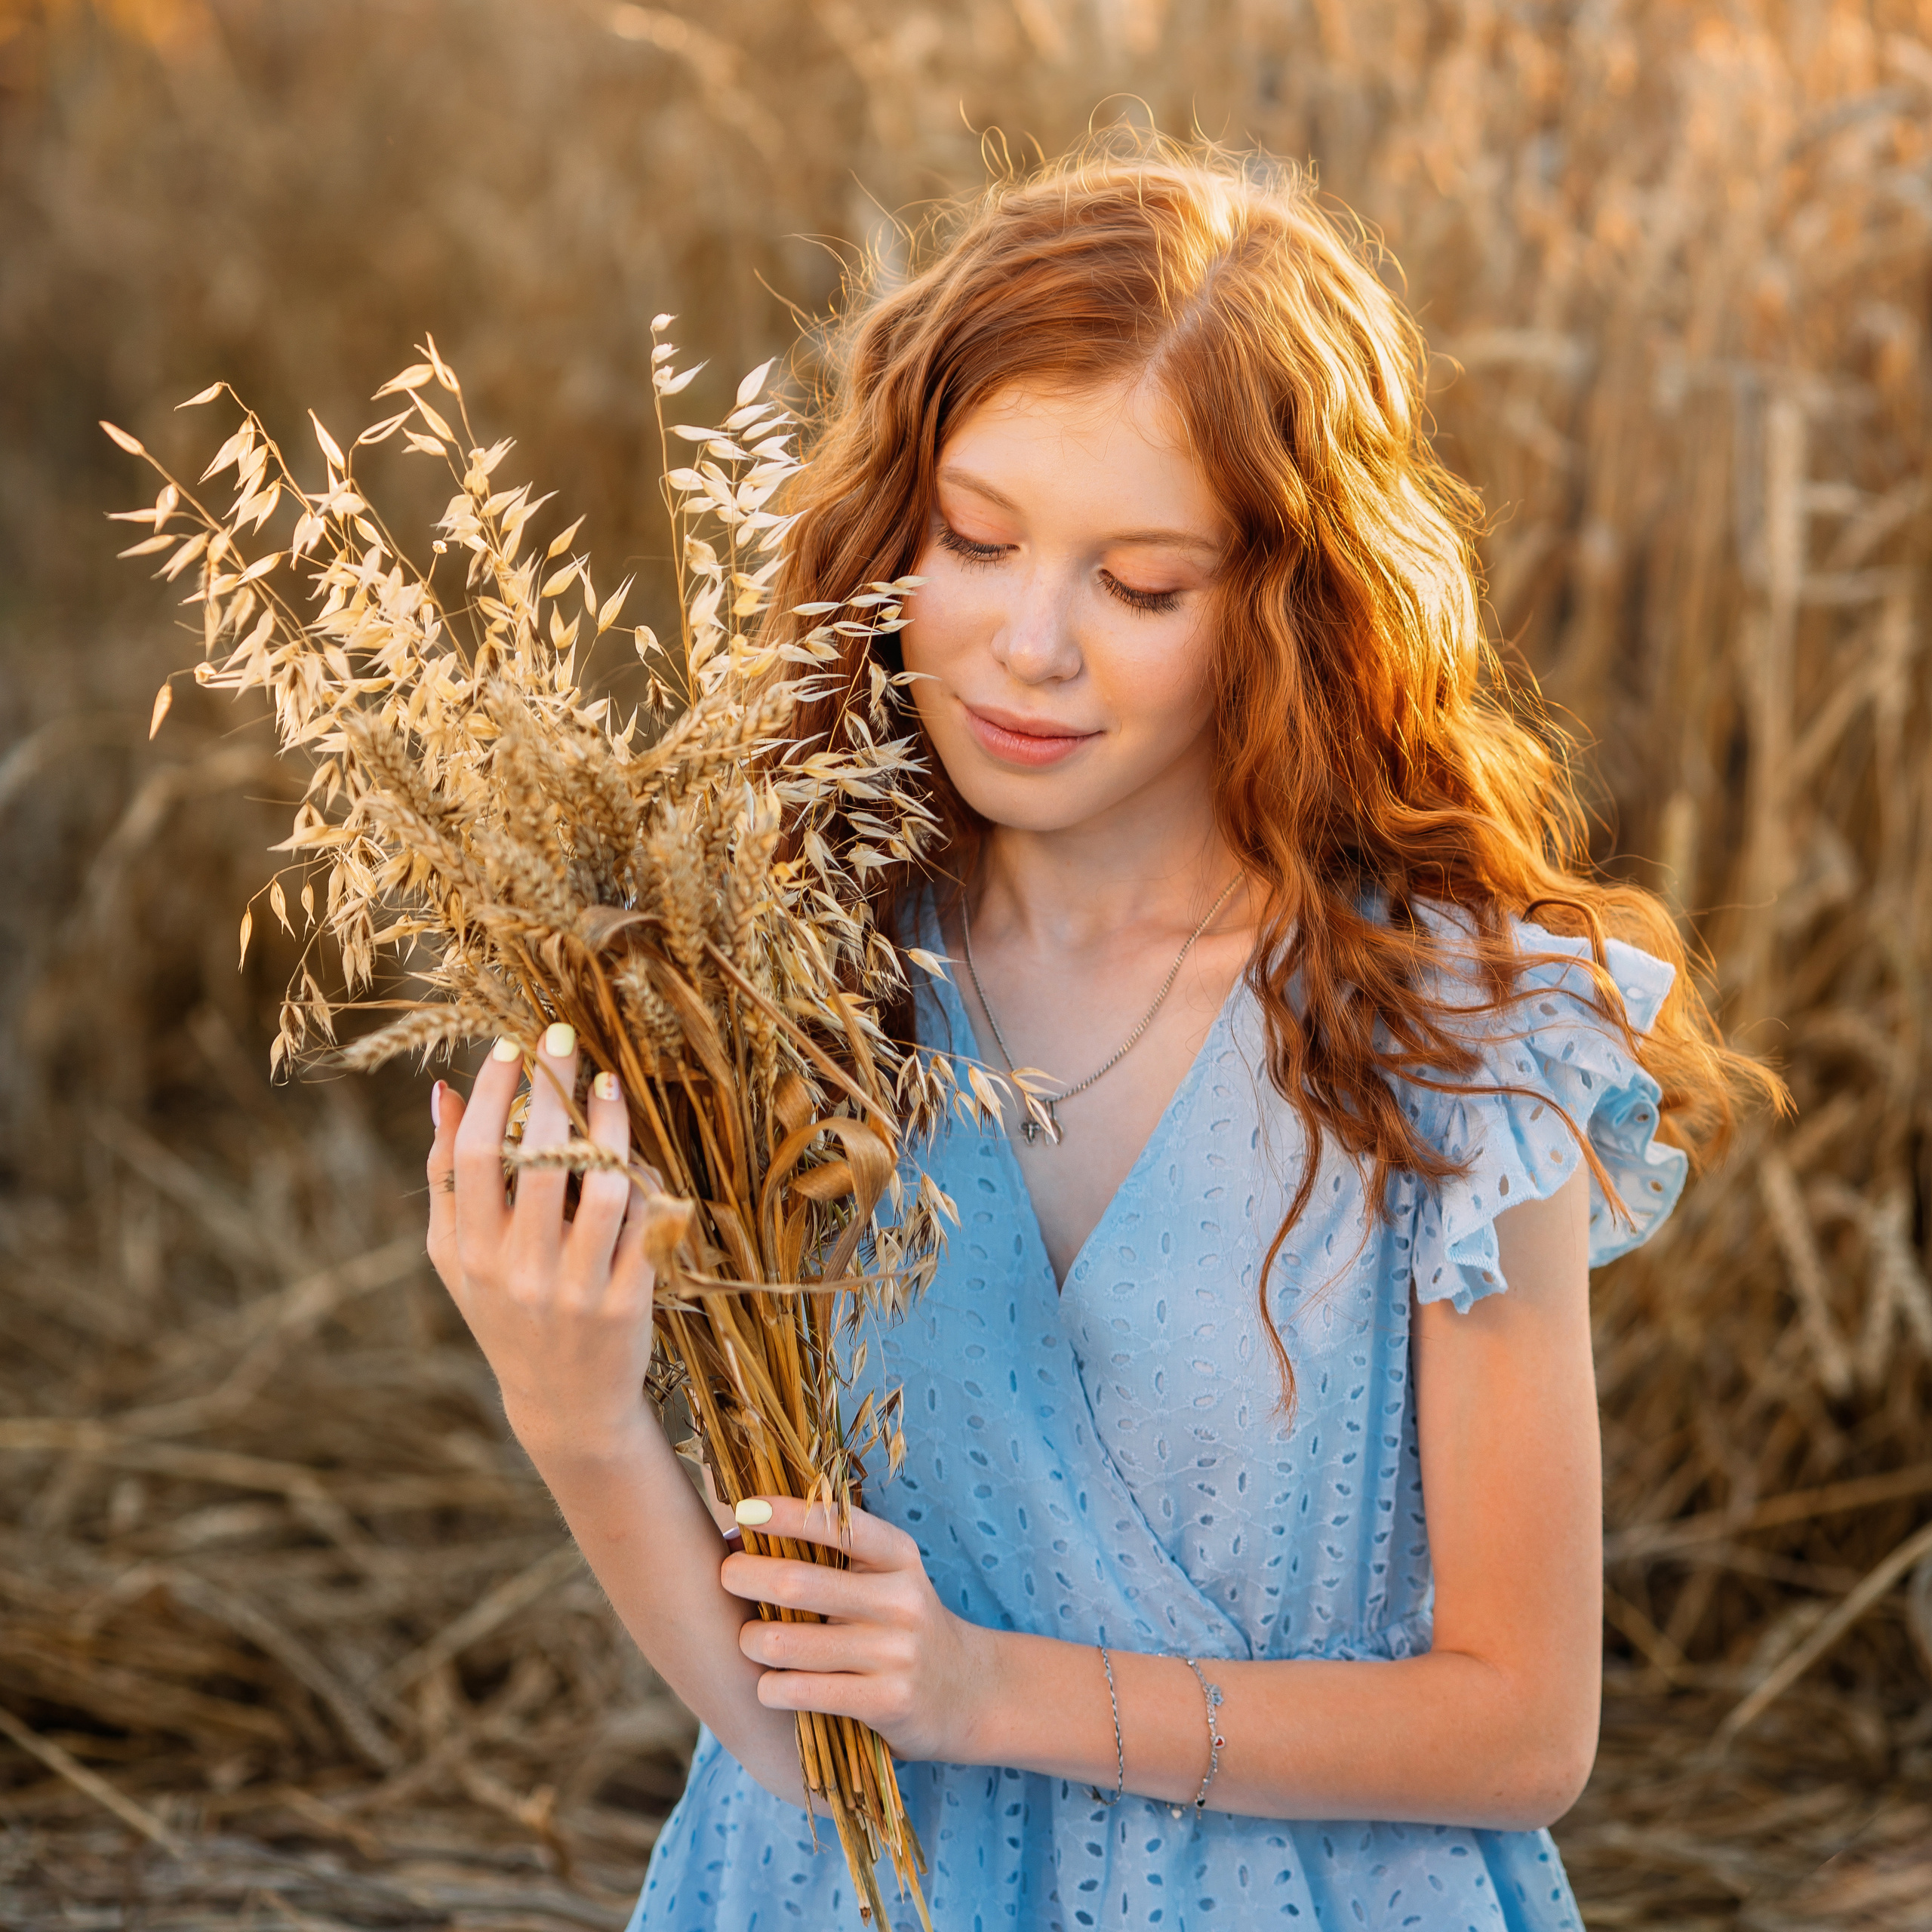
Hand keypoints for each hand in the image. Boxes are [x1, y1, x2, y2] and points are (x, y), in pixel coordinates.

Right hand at [426, 1027, 658, 1463]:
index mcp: (473, 1253)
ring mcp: (578, 1286)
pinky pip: (642, 1221)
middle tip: (562, 1036)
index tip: (510, 1045)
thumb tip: (445, 1090)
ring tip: (608, 1083)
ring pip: (599, 1185)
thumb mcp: (454, 1256)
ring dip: (607, 1124)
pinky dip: (642, 1177)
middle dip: (551, 1086)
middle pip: (539, 1159)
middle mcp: (522, 1269)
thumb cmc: (503, 1310)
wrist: (564, 1402)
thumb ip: (444, 1176)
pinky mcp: (629, 1299)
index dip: (494, 1095)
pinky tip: (637, 1147)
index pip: (477, 1158)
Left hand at [722, 1496, 995, 1765]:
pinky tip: (770, 1685)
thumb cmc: (899, 1621)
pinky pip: (802, 1691)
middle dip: (746, 1576)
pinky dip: (771, 1687)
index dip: (787, 1514)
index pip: (837, 1524)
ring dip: (751, 1641)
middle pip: (798, 1583)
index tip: (744, 1510)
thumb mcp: (885, 1575)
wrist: (965, 1689)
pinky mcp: (886, 1702)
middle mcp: (900, 1599)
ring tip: (748, 1641)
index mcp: (898, 1555)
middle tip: (726, 1576)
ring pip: (789, 1643)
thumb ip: (829, 1554)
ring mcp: (895, 1653)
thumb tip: (739, 1536)